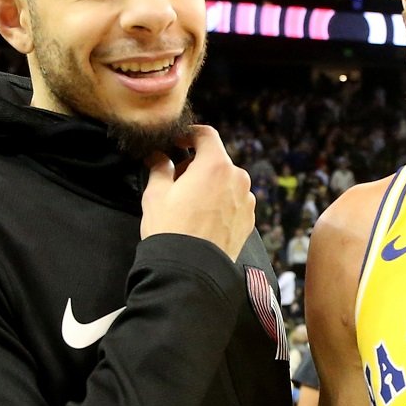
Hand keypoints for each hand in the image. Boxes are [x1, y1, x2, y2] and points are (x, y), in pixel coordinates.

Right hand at [141, 126, 254, 260]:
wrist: (191, 270)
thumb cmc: (171, 230)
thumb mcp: (156, 194)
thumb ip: (159, 168)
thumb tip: (157, 157)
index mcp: (215, 165)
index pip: (206, 134)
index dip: (189, 135)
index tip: (177, 143)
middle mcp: (238, 178)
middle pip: (217, 159)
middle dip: (196, 164)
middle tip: (175, 179)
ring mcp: (246, 200)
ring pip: (227, 181)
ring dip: (210, 183)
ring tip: (189, 202)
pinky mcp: (249, 220)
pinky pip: (234, 201)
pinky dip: (220, 202)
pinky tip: (203, 217)